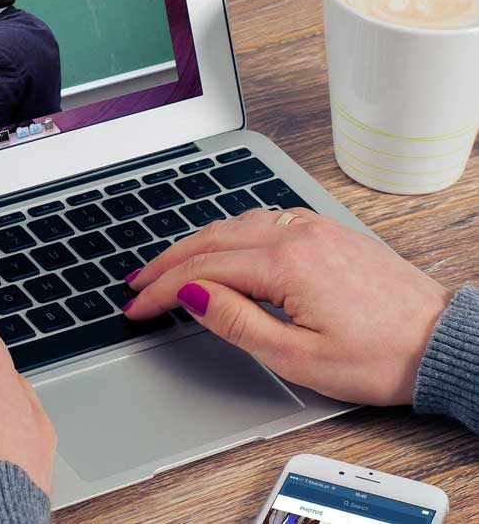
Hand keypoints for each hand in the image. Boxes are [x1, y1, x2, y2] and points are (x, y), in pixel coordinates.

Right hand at [124, 208, 450, 405]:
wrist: (442, 342)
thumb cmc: (380, 356)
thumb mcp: (298, 356)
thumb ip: (237, 321)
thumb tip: (190, 294)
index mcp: (287, 264)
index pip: (202, 270)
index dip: (160, 289)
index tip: (136, 306)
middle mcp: (297, 234)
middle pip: (210, 239)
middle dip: (166, 261)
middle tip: (136, 283)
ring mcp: (313, 228)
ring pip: (233, 224)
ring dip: (193, 244)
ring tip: (165, 267)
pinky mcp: (325, 231)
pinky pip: (260, 221)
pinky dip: (225, 234)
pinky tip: (217, 247)